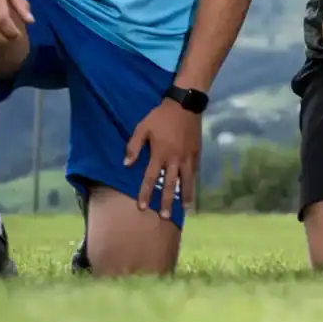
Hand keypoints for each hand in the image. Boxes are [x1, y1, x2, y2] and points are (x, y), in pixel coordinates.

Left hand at [126, 100, 201, 219]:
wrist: (185, 105)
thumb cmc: (160, 116)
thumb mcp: (142, 128)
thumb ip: (133, 147)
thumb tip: (127, 164)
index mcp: (159, 154)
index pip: (150, 179)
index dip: (145, 193)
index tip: (142, 207)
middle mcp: (174, 159)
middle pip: (170, 185)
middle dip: (167, 201)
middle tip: (165, 216)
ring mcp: (187, 157)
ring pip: (186, 180)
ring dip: (185, 195)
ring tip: (185, 208)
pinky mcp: (196, 152)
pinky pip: (194, 171)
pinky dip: (193, 181)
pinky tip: (192, 189)